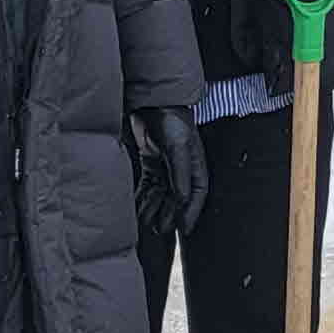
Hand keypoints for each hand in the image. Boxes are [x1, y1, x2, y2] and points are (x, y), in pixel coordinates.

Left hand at [133, 109, 211, 236]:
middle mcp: (182, 168)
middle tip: (160, 230)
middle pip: (177, 198)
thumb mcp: (178, 147)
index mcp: (195, 165)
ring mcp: (166, 166)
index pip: (196, 195)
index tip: (183, 230)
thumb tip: (182, 200)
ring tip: (146, 223)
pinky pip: (148, 186)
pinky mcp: (151, 162)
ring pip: (161, 194)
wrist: (151, 102)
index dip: (191, 213)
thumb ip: (180, 174)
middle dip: (168, 215)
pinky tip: (137, 208)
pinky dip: (143, 198)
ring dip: (154, 209)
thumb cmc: (171, 119)